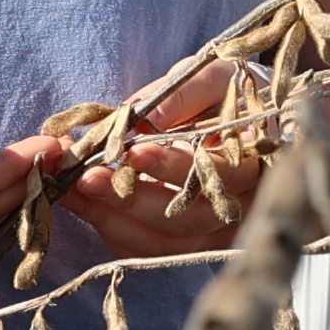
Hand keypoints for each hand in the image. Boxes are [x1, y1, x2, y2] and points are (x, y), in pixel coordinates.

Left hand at [52, 57, 269, 264]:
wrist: (243, 120)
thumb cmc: (229, 95)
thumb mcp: (215, 78)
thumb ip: (184, 94)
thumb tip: (142, 116)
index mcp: (255, 165)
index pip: (217, 176)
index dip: (174, 168)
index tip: (134, 151)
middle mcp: (241, 208)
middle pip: (188, 219)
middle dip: (132, 200)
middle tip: (88, 178)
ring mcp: (216, 233)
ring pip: (165, 243)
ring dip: (114, 219)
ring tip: (74, 190)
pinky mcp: (190, 244)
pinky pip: (150, 251)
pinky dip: (115, 233)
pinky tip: (86, 206)